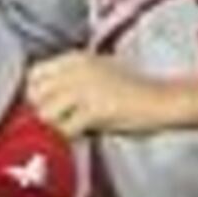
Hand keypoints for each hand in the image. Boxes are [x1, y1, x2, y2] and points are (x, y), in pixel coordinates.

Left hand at [25, 51, 179, 140]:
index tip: (42, 108)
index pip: (33, 74)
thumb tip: (39, 101)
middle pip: (34, 94)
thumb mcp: (98, 72)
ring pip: (45, 113)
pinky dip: (65, 138)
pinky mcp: (95, 109)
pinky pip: (64, 129)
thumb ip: (70, 80)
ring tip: (62, 133)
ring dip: (49, 127)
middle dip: (38, 112)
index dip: (34, 94)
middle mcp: (76, 70)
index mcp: (75, 58)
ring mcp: (85, 89)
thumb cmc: (133, 90)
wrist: (164, 99)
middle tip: (50, 125)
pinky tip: (75, 138)